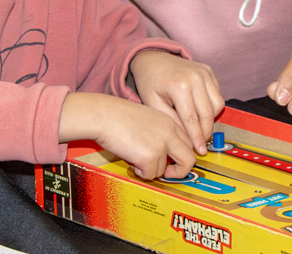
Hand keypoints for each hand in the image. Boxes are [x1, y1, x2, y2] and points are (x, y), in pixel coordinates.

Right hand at [59, 92, 196, 179]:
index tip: (174, 162)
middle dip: (180, 170)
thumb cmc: (116, 116)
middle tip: (168, 172)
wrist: (102, 115)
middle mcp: (169, 132)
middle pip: (189, 158)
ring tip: (135, 157)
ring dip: (150, 169)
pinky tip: (130, 160)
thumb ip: (157, 133)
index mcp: (169, 121)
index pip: (187, 142)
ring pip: (164, 170)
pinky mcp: (150, 157)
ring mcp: (162, 144)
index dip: (181, 154)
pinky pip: (150, 175)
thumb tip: (161, 155)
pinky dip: (140, 172)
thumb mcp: (145, 119)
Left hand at [130, 51, 224, 154]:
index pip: (192, 119)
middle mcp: (195, 77)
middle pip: (208, 113)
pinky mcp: (209, 70)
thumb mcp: (153, 104)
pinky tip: (200, 111)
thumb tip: (187, 139)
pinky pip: (217, 94)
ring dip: (211, 119)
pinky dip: (212, 106)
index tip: (200, 152)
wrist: (152, 58)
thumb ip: (171, 121)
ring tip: (199, 126)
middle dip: (206, 132)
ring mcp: (204, 72)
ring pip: (217, 104)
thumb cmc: (150, 82)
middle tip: (201, 144)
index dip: (197, 138)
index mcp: (179, 86)